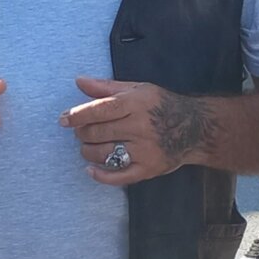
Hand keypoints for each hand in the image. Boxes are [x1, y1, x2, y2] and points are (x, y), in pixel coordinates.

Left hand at [62, 77, 206, 185]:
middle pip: (98, 133)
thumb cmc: (161, 105)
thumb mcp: (137, 89)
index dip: (78, 115)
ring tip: (88, 146)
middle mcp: (140, 127)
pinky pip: (119, 177)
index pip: (100, 110)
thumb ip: (106, 87)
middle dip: (82, 133)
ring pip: (104, 154)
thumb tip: (79, 81)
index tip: (63, 119)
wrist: (195, 128)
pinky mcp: (148, 168)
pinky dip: (101, 176)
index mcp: (135, 104)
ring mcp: (144, 150)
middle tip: (81, 131)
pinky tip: (91, 170)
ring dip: (88, 152)